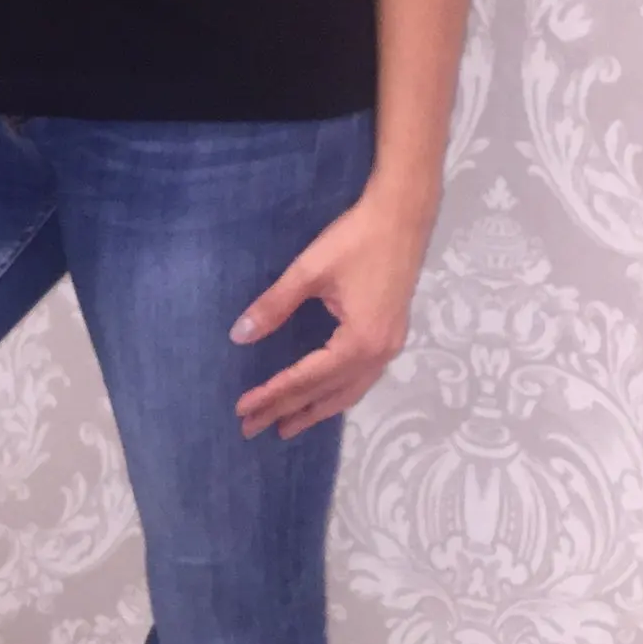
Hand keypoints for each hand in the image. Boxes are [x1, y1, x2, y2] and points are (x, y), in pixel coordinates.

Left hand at [231, 186, 431, 438]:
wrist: (403, 215)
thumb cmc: (356, 240)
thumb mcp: (308, 272)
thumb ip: (274, 306)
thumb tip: (239, 336)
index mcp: (359, 342)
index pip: (306, 379)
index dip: (272, 395)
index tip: (242, 410)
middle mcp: (378, 354)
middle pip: (326, 393)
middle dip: (288, 412)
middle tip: (252, 428)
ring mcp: (389, 347)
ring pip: (348, 392)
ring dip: (316, 410)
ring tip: (286, 426)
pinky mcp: (391, 336)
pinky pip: (361, 379)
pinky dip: (338, 394)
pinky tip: (323, 397)